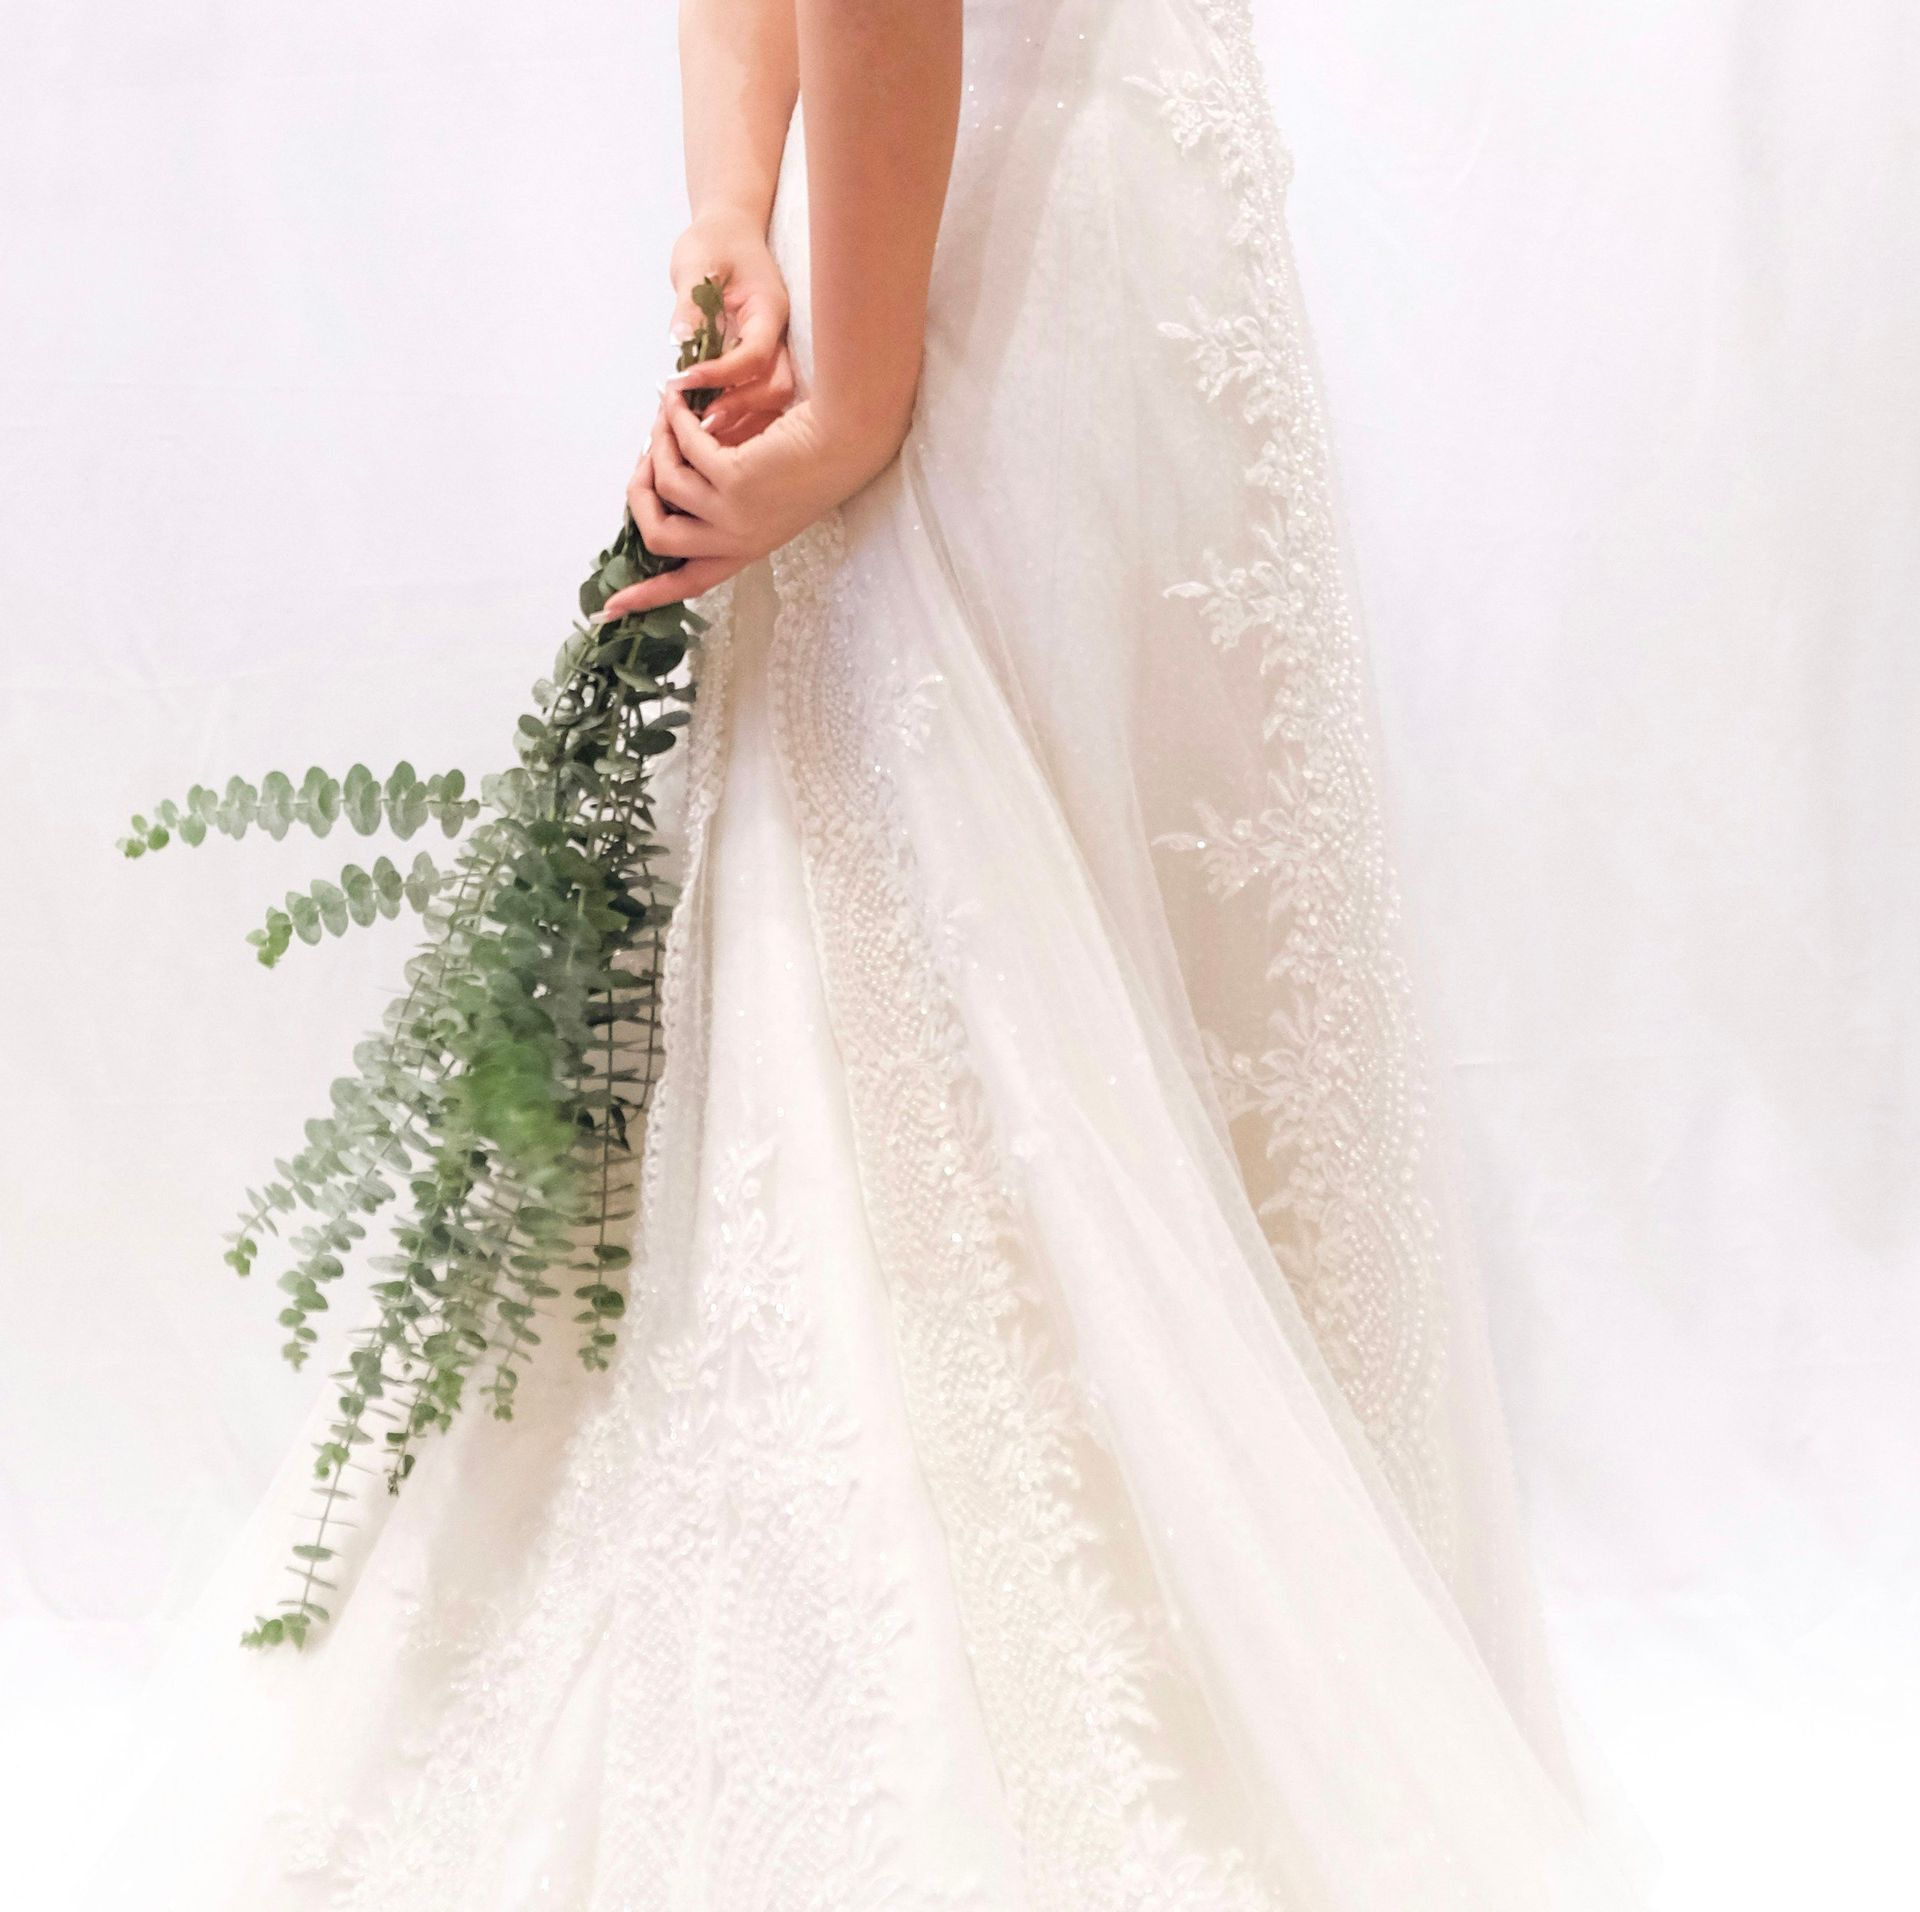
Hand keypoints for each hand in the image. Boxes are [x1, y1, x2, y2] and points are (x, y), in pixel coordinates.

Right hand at [599, 388, 903, 616]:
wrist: (846, 437)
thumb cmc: (808, 457)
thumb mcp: (761, 493)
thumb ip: (715, 500)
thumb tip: (661, 483)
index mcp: (743, 550)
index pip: (687, 583)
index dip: (647, 593)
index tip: (610, 609)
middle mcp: (737, 540)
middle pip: (658, 538)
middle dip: (639, 495)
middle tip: (644, 457)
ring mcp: (735, 514)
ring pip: (665, 486)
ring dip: (657, 446)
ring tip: (666, 417)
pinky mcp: (735, 481)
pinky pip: (683, 451)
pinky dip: (674, 422)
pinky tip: (677, 402)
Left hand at [668, 213, 796, 447]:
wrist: (729, 232)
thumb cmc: (714, 241)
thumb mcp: (694, 262)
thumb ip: (689, 303)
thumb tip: (679, 341)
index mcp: (769, 309)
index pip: (756, 354)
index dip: (722, 373)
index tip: (685, 380)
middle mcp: (779, 336)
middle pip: (776, 387)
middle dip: (739, 406)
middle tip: (697, 420)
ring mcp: (775, 352)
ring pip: (772, 401)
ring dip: (739, 419)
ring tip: (699, 429)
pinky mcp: (761, 364)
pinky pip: (758, 399)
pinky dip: (736, 416)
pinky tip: (706, 422)